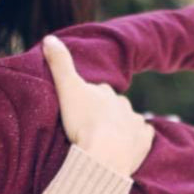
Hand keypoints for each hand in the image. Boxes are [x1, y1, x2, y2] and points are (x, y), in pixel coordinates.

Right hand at [44, 34, 154, 175]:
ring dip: (120, 126)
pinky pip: (144, 136)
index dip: (87, 99)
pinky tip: (129, 145)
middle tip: (89, 126)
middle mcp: (124, 105)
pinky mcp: (143, 143)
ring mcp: (135, 124)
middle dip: (104, 113)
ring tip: (106, 139)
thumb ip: (60, 64)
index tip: (78, 109)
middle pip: (113, 106)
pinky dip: (138, 139)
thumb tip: (50, 38)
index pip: (97, 91)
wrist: (104, 156)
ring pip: (128, 120)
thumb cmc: (84, 123)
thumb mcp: (67, 89)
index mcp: (106, 92)